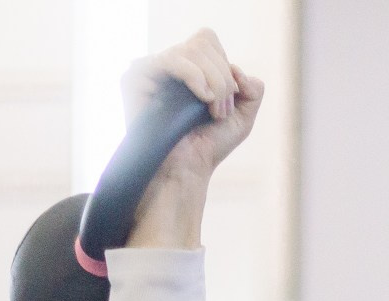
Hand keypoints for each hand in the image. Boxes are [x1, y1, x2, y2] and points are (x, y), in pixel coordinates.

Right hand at [125, 31, 264, 249]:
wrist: (186, 171)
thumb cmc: (208, 147)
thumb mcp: (243, 117)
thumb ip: (253, 89)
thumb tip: (237, 70)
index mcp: (187, 66)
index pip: (208, 41)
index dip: (225, 69)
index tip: (226, 104)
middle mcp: (167, 64)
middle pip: (203, 42)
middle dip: (222, 79)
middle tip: (219, 112)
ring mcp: (150, 69)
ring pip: (191, 50)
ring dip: (213, 81)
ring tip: (212, 110)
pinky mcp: (135, 78)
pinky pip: (170, 59)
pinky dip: (193, 76)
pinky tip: (201, 97)